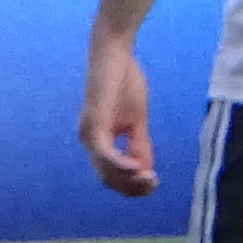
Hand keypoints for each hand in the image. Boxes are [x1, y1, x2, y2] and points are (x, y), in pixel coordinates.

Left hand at [80, 33, 155, 194]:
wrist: (114, 54)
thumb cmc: (124, 81)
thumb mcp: (137, 119)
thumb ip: (138, 144)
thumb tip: (144, 169)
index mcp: (98, 139)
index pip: (111, 174)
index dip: (132, 185)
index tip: (155, 182)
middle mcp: (88, 140)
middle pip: (108, 179)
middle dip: (132, 187)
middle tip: (155, 184)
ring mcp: (89, 134)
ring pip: (106, 171)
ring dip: (129, 180)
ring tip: (149, 180)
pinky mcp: (94, 124)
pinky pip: (106, 154)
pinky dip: (121, 165)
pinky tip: (139, 170)